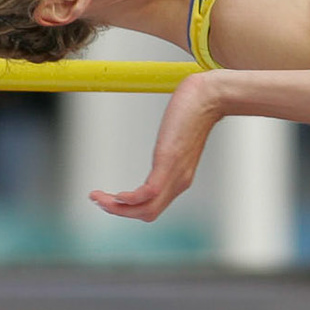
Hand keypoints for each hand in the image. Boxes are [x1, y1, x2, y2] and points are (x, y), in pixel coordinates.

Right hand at [89, 71, 226, 221]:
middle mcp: (178, 180)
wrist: (212, 95)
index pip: (153, 206)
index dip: (129, 208)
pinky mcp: (170, 162)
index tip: (109, 198)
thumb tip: (165, 135)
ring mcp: (175, 173)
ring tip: (97, 198)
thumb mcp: (178, 134)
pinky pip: (149, 192)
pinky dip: (130, 199)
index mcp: (179, 177)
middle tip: (97, 200)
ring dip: (117, 208)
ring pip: (146, 209)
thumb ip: (170, 141)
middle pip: (147, 213)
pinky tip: (116, 195)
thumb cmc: (195, 108)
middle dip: (118, 212)